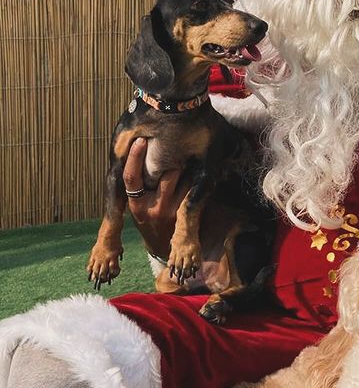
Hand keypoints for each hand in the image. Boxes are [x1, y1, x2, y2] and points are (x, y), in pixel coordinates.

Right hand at [123, 138, 185, 256]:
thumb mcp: (136, 207)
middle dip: (167, 156)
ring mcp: (172, 210)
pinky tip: (198, 167)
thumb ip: (138, 186)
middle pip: (161, 172)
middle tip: (172, 142)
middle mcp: (153, 207)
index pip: (132, 177)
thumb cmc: (148, 219)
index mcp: (135, 205)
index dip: (134, 157)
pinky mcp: (187, 212)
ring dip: (183, 163)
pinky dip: (195, 175)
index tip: (140, 139)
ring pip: (180, 176)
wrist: (163, 248)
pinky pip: (193, 186)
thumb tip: (141, 152)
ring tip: (185, 154)